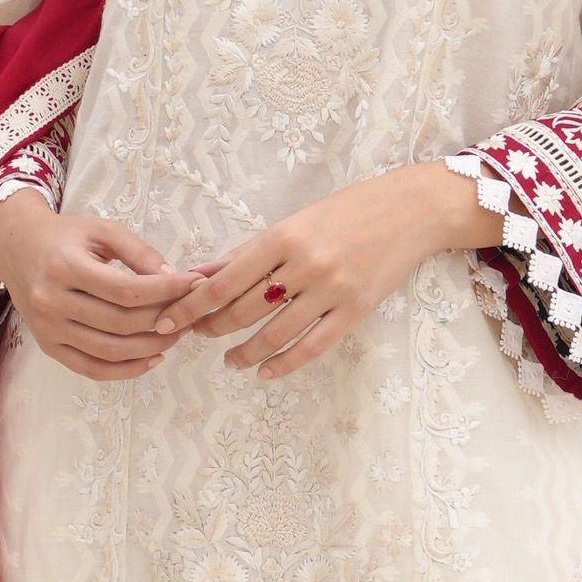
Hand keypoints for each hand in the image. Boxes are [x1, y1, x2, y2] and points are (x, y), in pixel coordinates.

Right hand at [0, 191, 202, 379]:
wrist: (18, 249)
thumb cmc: (65, 237)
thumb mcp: (102, 231)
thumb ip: (139, 252)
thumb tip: (174, 278)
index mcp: (64, 267)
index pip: (126, 291)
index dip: (165, 291)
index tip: (191, 284)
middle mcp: (51, 301)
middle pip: (121, 323)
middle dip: (163, 320)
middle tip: (188, 312)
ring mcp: (48, 329)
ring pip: (110, 351)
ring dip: (150, 347)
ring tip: (174, 334)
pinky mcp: (49, 347)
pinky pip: (92, 369)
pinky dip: (126, 370)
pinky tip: (151, 357)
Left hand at [150, 162, 493, 381]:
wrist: (411, 210)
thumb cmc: (349, 211)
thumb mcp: (294, 221)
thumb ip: (248, 251)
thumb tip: (202, 273)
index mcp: (283, 237)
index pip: (224, 280)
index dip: (192, 305)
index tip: (169, 320)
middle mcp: (304, 264)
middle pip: (244, 309)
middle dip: (212, 328)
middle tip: (196, 337)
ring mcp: (331, 290)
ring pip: (274, 333)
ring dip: (244, 352)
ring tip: (230, 360)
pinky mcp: (355, 310)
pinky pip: (312, 346)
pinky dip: (283, 363)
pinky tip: (265, 371)